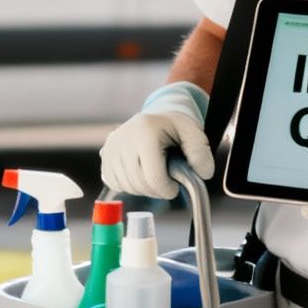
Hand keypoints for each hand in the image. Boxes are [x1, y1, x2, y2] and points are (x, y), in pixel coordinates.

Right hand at [100, 82, 214, 198]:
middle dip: (157, 189)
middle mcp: (122, 139)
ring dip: (144, 188)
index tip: (175, 185)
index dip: (168, 188)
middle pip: (139, 184)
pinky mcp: (104, 157)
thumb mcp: (193, 133)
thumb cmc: (175, 127)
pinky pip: (116, 184)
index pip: (153, 177)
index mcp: (145, 131)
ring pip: (128, 187)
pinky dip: (131, 184)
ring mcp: (110, 148)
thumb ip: (201, 153)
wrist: (156, 118)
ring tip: (154, 171)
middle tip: (167, 179)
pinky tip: (141, 171)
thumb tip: (203, 173)